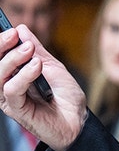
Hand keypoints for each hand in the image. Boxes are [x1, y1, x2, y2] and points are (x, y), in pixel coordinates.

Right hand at [0, 26, 86, 150]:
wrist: (79, 121)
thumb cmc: (67, 97)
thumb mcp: (54, 68)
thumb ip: (38, 51)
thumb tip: (21, 30)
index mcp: (16, 74)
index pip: (0, 56)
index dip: (2, 42)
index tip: (12, 30)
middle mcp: (9, 85)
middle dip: (1, 46)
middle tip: (15, 36)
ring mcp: (10, 98)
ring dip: (13, 59)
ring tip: (30, 51)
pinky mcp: (15, 109)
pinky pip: (11, 90)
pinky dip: (23, 76)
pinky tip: (36, 67)